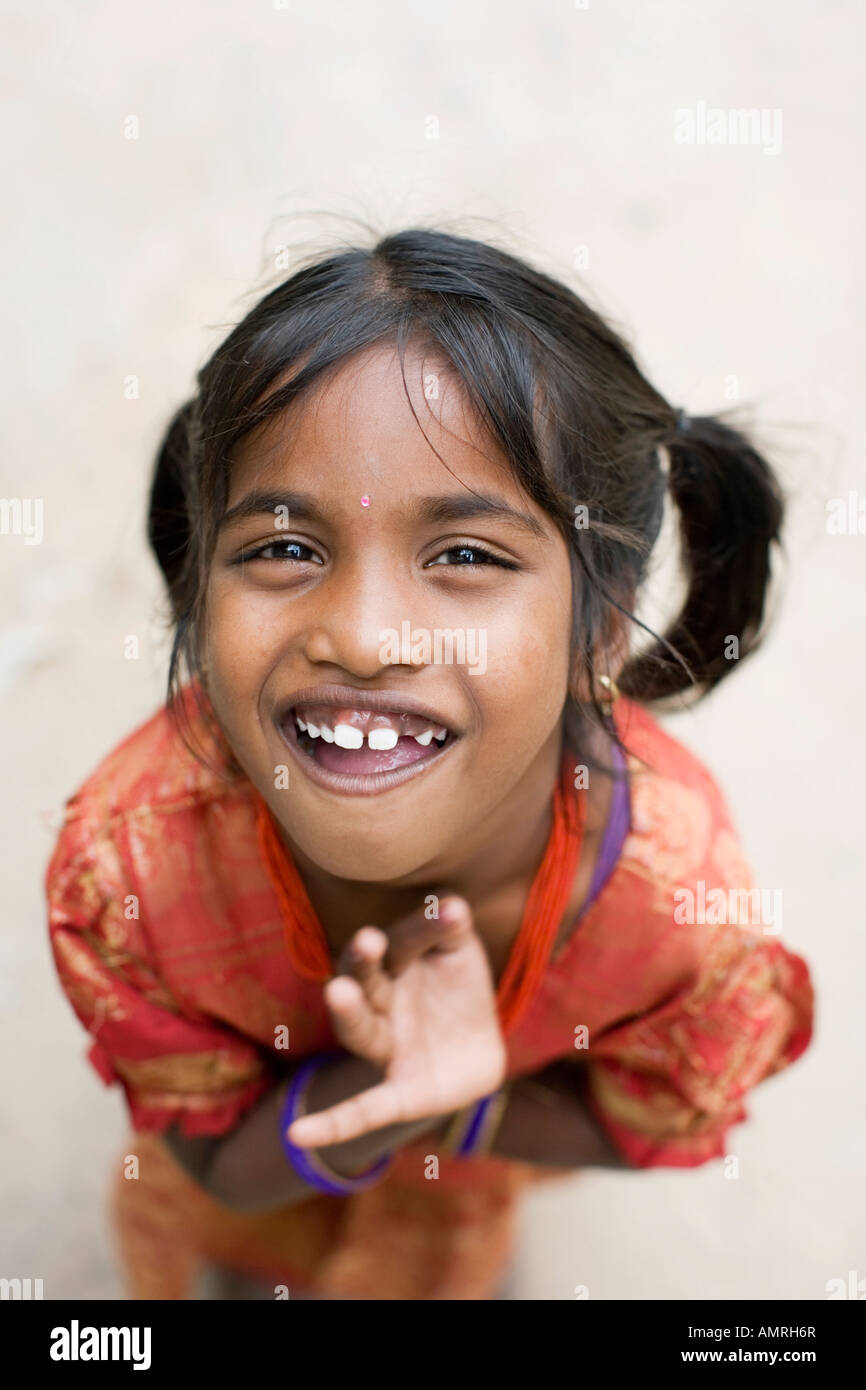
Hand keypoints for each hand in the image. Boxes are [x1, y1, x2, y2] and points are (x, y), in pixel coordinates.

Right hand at [287, 896, 505, 1148]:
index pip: (403, 944)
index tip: (450, 910)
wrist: (479, 1049)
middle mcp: (382, 1005)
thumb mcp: (459, 952)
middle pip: (365, 983)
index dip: (425, 929)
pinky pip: (364, 1110)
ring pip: (361, 1032)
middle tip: (368, 941)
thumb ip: (451, 930)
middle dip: (363, 964)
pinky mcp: (401, 1093)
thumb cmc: (458, 989)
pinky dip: (332, 1124)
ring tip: (339, 991)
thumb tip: (453, 905)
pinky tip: (297, 1135)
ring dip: (349, 1014)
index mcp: (395, 966)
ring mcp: (388, 1048)